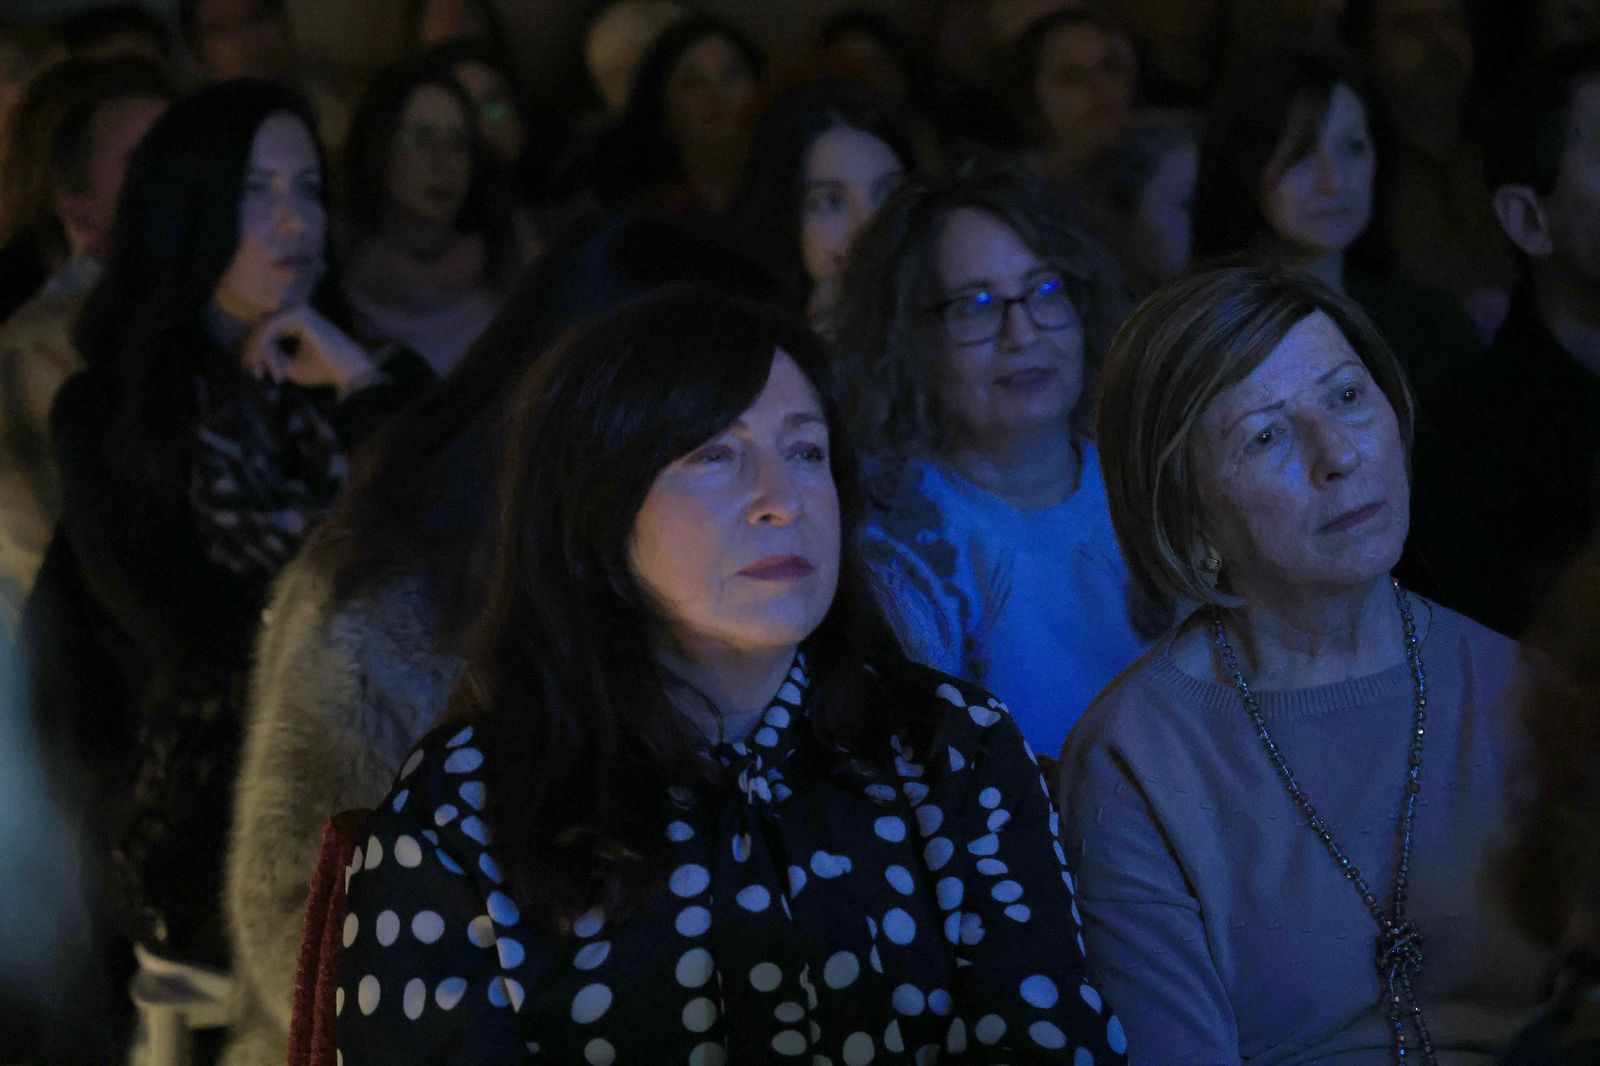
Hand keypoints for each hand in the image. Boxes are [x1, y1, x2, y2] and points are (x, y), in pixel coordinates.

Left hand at [242, 305, 374, 390]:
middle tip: (257, 374)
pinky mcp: (299, 314)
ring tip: (269, 372)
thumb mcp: (290, 365)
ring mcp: (297, 311)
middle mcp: (295, 313)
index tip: (258, 374)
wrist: (346, 371)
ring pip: (265, 329)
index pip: (266, 334)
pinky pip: (272, 329)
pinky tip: (273, 364)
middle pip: (262, 330)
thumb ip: (271, 359)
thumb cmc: (322, 369)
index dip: (257, 354)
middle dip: (255, 354)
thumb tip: (253, 360)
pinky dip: (268, 348)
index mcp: (294, 323)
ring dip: (262, 353)